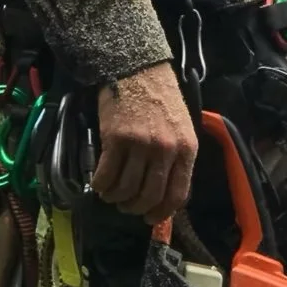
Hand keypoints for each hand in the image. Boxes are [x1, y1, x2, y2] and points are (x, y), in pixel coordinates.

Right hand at [91, 62, 197, 225]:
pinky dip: (101, 185)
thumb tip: (164, 191)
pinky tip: (99, 183)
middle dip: (136, 208)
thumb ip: (177, 157)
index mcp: (186, 149)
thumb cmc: (160, 98)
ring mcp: (141, 145)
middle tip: (126, 207)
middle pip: (150, 196)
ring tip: (111, 194)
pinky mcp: (116, 139)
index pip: (178, 194)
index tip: (150, 218)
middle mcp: (166, 150)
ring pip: (126, 189)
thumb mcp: (181, 127)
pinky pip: (107, 175)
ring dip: (116, 198)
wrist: (138, 69)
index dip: (162, 213)